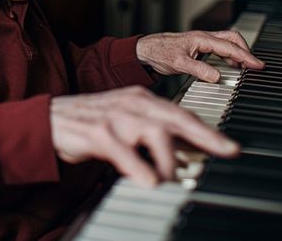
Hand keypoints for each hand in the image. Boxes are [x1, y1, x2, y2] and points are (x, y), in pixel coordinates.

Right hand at [50, 86, 238, 185]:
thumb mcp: (125, 121)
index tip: (228, 145)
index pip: (180, 113)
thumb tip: (181, 155)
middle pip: (175, 117)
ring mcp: (116, 116)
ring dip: (169, 160)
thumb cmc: (91, 122)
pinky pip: (125, 152)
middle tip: (228, 150)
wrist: (52, 118)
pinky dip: (140, 169)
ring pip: (154, 133)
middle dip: (205, 136)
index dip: (206, 129)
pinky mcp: (98, 132)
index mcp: (140, 99)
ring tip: (171, 179)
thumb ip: (151, 133)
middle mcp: (131, 103)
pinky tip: (149, 182)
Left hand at [136, 30, 264, 82]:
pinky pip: (219, 48)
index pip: (229, 47)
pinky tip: (229, 65)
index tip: (257, 65)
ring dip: (237, 53)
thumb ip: (198, 70)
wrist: (145, 50)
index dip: (246, 56)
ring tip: (245, 67)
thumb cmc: (158, 52)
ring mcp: (201, 42)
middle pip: (232, 39)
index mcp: (201, 39)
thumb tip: (217, 77)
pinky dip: (228, 56)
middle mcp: (203, 38)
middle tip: (254, 66)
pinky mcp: (198, 47)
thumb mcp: (178, 64)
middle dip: (245, 51)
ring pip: (226, 43)